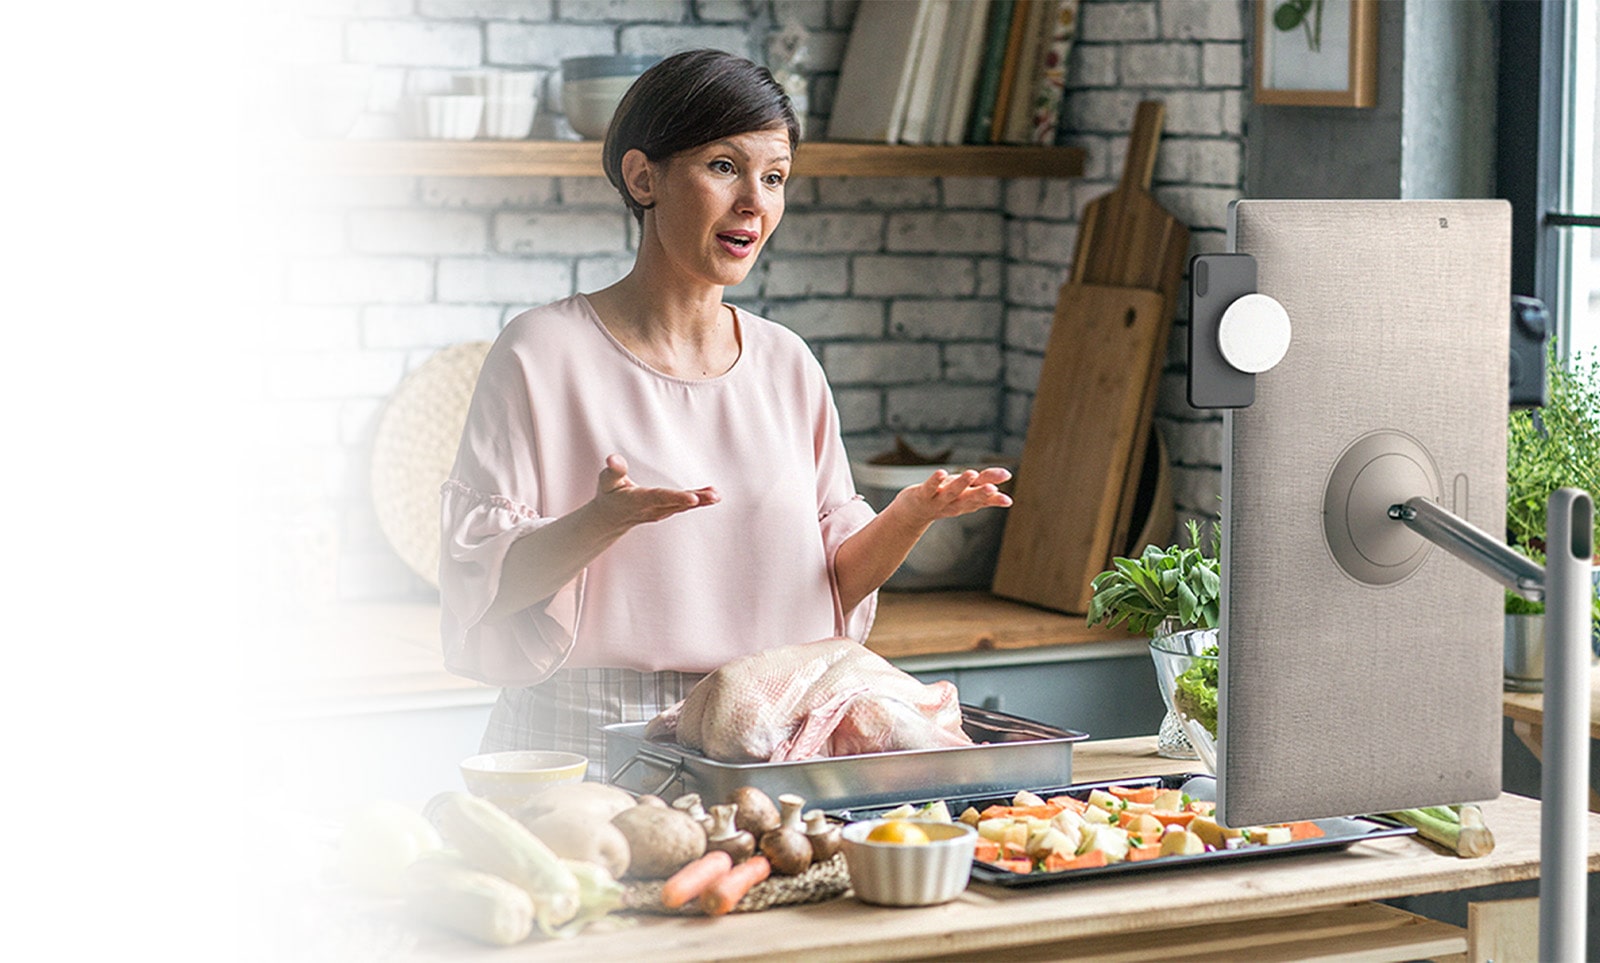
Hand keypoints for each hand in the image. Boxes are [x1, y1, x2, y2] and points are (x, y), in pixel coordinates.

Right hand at [591, 454, 718, 532]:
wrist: (611, 518)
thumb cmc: (609, 494)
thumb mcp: (607, 481)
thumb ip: (613, 470)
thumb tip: (612, 458)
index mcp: (637, 500)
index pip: (658, 497)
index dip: (676, 497)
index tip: (693, 498)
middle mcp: (651, 509)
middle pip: (675, 503)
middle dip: (695, 500)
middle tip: (713, 496)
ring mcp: (660, 512)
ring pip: (682, 506)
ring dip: (701, 501)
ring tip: (716, 495)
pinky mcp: (667, 510)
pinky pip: (684, 506)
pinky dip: (699, 501)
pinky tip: (713, 494)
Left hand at [894, 467, 1012, 524]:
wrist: (911, 514)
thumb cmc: (942, 500)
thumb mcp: (964, 494)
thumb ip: (985, 487)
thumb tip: (1008, 490)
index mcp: (966, 502)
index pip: (982, 500)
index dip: (994, 500)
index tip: (1008, 500)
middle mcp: (954, 502)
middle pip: (969, 498)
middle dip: (981, 493)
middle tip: (993, 489)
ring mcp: (937, 500)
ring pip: (951, 492)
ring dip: (961, 483)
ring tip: (972, 473)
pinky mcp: (922, 494)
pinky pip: (929, 487)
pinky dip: (935, 480)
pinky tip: (941, 472)